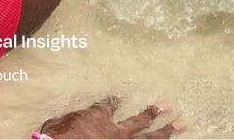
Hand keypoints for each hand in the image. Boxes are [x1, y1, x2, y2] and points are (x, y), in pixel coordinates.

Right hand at [37, 97, 186, 138]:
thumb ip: (61, 122)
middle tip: (170, 106)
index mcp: (97, 116)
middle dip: (155, 113)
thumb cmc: (56, 136)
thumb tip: (51, 124)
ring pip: (150, 138)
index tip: (121, 96)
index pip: (109, 105)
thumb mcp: (55, 124)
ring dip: (167, 131)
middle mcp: (114, 131)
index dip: (115, 100)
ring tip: (182, 123)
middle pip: (139, 121)